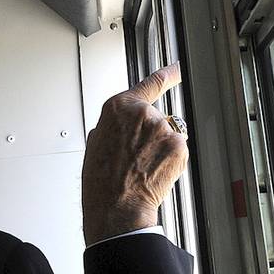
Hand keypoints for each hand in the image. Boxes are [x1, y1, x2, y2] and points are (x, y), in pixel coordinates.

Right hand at [82, 63, 188, 244]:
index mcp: (119, 107)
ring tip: (142, 167)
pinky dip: (170, 161)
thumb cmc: (101, 180)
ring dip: (160, 149)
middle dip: (151, 135)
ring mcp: (162, 128)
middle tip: (136, 157)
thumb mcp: (96, 143)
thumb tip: (120, 128)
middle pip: (157, 118)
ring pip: (168, 136)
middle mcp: (143, 113)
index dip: (167, 75)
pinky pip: (177, 151)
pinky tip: (154, 171)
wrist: (116, 205)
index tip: (178, 69)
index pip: (149, 84)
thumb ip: (113, 126)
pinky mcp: (178, 146)